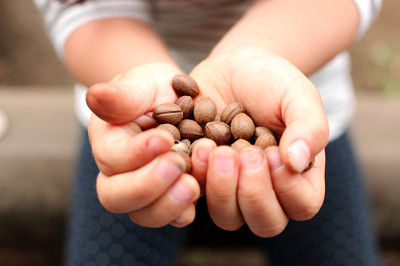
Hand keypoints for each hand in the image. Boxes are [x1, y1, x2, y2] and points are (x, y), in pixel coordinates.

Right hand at [86, 63, 199, 227]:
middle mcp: (121, 174)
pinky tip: (200, 193)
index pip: (112, 160)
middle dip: (146, 185)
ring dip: (168, 204)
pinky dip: (185, 211)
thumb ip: (120, 95)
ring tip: (192, 185)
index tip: (164, 138)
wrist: (174, 99)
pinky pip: (173, 217)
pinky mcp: (172, 195)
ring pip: (144, 214)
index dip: (136, 153)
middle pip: (117, 198)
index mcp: (108, 145)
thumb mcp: (139, 84)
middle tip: (177, 165)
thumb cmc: (151, 89)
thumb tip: (94, 96)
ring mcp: (147, 189)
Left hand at [189, 47, 328, 235]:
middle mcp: (268, 190)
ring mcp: (233, 188)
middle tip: (241, 152)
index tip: (271, 152)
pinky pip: (196, 196)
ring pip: (228, 217)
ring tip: (213, 147)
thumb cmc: (272, 82)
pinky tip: (195, 146)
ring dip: (221, 188)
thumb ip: (309, 127)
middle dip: (252, 191)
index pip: (302, 205)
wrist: (233, 69)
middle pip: (265, 223)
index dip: (287, 187)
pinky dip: (195, 177)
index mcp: (298, 175)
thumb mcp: (298, 95)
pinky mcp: (204, 178)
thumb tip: (297, 163)